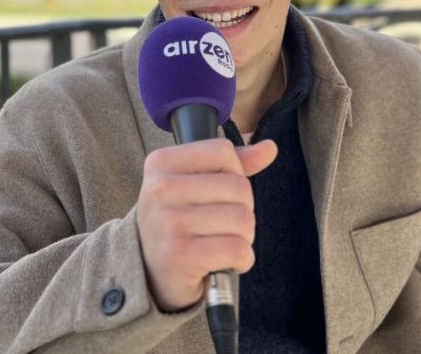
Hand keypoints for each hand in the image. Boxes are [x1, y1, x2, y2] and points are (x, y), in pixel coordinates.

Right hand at [136, 138, 276, 311]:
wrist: (150, 273)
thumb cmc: (178, 223)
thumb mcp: (195, 185)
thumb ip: (231, 165)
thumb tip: (270, 147)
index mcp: (161, 163)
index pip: (223, 152)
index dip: (233, 175)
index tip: (216, 194)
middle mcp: (160, 189)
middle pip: (239, 187)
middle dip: (243, 210)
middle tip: (221, 225)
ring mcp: (168, 222)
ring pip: (243, 219)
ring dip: (243, 237)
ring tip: (221, 242)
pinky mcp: (180, 256)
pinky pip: (238, 249)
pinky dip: (241, 260)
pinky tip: (224, 262)